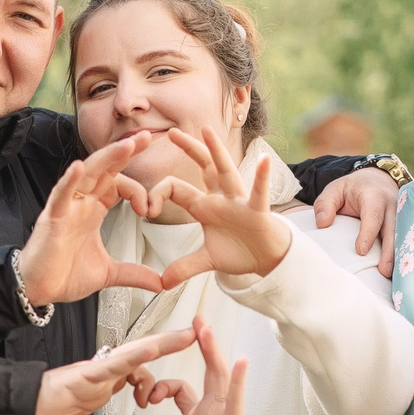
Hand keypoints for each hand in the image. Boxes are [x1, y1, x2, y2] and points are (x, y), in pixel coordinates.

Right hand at [14, 137, 161, 305]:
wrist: (37, 289)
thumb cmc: (63, 275)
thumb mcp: (108, 273)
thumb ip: (134, 273)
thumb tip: (160, 283)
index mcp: (93, 210)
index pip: (118, 184)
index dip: (138, 191)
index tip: (150, 209)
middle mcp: (80, 204)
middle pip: (104, 169)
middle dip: (125, 152)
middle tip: (145, 137)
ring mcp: (66, 208)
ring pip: (86, 174)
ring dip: (106, 158)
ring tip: (125, 145)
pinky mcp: (52, 218)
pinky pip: (60, 194)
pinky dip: (68, 180)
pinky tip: (77, 168)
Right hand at [30, 326, 197, 414]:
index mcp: (96, 392)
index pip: (133, 376)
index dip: (153, 377)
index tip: (169, 389)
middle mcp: (97, 378)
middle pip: (140, 358)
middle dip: (167, 347)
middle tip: (194, 338)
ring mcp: (91, 374)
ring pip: (133, 354)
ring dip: (161, 345)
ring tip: (187, 336)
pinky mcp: (82, 375)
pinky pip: (115, 362)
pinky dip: (137, 355)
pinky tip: (157, 349)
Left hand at [120, 317, 284, 414]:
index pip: (177, 390)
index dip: (160, 387)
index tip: (146, 398)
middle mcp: (212, 411)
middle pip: (204, 371)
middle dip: (199, 345)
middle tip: (193, 319)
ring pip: (219, 376)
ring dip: (212, 351)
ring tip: (206, 328)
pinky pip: (236, 399)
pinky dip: (238, 381)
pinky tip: (240, 362)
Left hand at [145, 128, 293, 280]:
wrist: (268, 259)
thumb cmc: (240, 250)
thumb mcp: (208, 260)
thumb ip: (185, 267)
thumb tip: (163, 283)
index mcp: (204, 206)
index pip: (175, 190)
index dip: (158, 195)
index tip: (146, 209)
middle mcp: (220, 197)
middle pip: (202, 167)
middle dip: (188, 149)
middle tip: (170, 132)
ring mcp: (239, 202)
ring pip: (226, 172)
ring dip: (217, 151)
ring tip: (208, 131)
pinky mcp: (257, 212)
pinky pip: (259, 193)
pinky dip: (262, 178)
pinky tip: (265, 161)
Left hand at [313, 164, 400, 277]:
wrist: (377, 180)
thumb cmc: (353, 188)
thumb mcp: (335, 188)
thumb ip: (325, 204)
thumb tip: (322, 224)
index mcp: (374, 196)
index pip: (373, 216)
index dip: (368, 233)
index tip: (360, 251)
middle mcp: (392, 206)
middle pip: (393, 230)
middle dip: (390, 251)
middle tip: (385, 271)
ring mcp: (401, 217)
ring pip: (402, 238)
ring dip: (398, 257)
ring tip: (392, 276)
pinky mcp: (404, 225)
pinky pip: (404, 241)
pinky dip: (402, 256)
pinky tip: (398, 273)